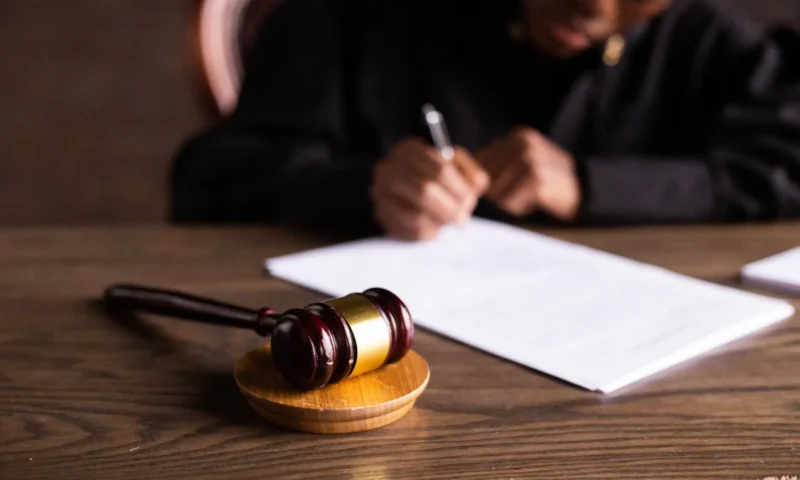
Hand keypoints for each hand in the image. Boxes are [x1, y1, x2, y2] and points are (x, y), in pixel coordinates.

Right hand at [370, 138, 488, 240]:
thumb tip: (475, 185)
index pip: (440, 169)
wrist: (408, 191)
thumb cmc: (437, 178)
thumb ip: (470, 173)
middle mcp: (388, 169)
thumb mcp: (456, 166)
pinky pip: (409, 230)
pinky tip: (435, 227)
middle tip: (462, 217)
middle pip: (425, 191)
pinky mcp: (381, 216)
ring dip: (440, 222)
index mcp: (409, 149)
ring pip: (416, 215)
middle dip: (450, 208)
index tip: (469, 200)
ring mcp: (381, 193)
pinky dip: (428, 232)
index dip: (459, 189)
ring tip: (449, 221)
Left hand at [476, 127, 580, 220]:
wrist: (586, 190)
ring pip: (496, 191)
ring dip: (509, 201)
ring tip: (528, 196)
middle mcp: (522, 143)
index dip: (483, 181)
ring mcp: (529, 159)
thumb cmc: (549, 181)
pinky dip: (519, 207)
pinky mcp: (536, 178)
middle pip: (484, 178)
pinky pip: (509, 202)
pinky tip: (535, 201)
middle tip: (520, 192)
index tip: (498, 189)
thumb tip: (463, 177)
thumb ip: (497, 164)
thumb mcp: (523, 162)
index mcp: (516, 136)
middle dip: (497, 192)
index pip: (478, 161)